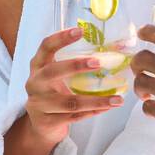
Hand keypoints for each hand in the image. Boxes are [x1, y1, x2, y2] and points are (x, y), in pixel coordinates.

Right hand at [5, 27, 124, 154]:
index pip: (46, 47)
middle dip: (75, 66)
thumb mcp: (59, 76)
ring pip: (70, 102)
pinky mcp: (47, 121)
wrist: (41, 123)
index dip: (61, 38)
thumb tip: (119, 46)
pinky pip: (74, 117)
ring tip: (117, 99)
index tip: (79, 31)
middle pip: (52, 72)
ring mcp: (39, 104)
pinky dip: (92, 112)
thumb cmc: (55, 92)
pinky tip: (107, 108)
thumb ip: (79, 63)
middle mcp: (35, 83)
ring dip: (95, 101)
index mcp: (38, 66)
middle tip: (98, 62)